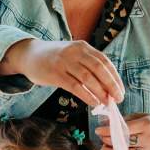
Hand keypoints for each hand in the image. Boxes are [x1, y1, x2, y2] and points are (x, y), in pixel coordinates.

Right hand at [4, 39, 124, 105]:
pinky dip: (87, 95)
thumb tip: (106, 87)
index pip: (105, 62)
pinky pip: (75, 86)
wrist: (28, 55)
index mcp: (82, 47)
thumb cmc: (53, 58)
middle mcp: (74, 52)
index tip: (121, 91)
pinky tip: (93, 103)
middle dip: (111, 85)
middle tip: (118, 99)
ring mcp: (64, 62)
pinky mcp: (55, 74)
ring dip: (100, 92)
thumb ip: (87, 65)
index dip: (115, 78)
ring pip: (88, 78)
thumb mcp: (72, 54)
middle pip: (99, 69)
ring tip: (106, 103)